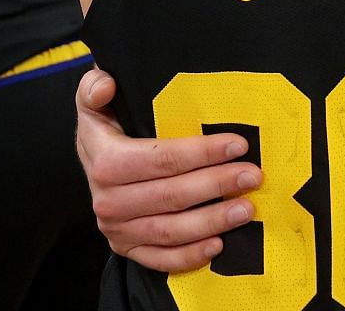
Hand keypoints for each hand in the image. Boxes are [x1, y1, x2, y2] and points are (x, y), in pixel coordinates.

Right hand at [75, 67, 261, 271]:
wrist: (92, 162)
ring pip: (170, 230)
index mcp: (104, 162)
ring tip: (246, 209)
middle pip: (172, 195)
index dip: (201, 153)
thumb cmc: (106, 127)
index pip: (161, 159)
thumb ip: (94, 87)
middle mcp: (108, 201)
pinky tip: (218, 245)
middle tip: (253, 175)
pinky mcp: (126, 248)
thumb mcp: (93, 99)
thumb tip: (105, 85)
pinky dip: (189, 256)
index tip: (238, 144)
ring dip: (212, 222)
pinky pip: (160, 259)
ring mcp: (117, 229)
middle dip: (218, 184)